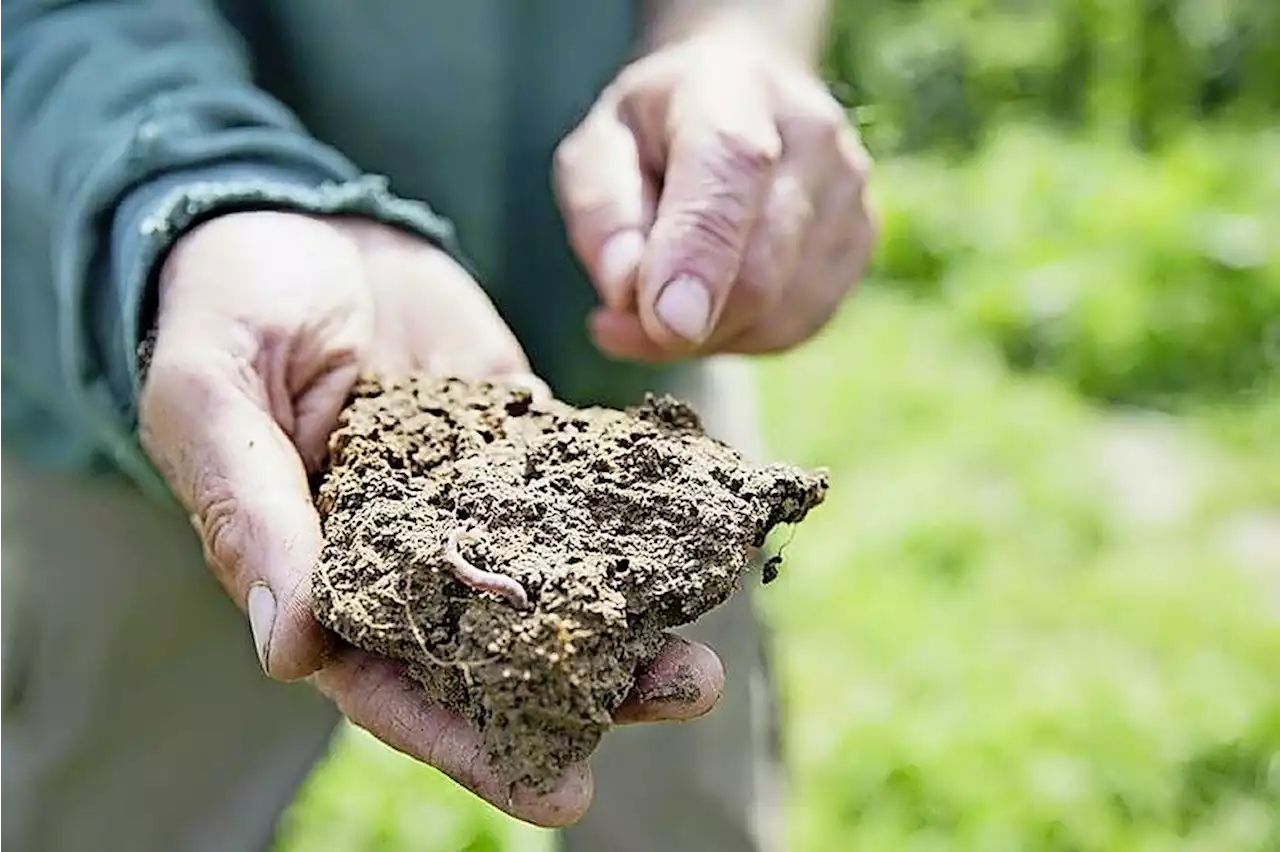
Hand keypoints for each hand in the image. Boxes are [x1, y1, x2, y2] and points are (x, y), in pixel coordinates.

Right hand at [136, 212, 723, 826]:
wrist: (300, 221)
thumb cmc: (230, 306)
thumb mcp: (215, 398)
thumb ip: (251, 515)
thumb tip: (289, 654)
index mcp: (325, 571)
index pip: (397, 687)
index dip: (472, 744)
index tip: (565, 789)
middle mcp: (411, 554)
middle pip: (502, 648)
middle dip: (593, 688)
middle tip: (688, 692)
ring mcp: (476, 499)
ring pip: (559, 578)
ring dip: (633, 614)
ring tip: (709, 639)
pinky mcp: (522, 440)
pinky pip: (586, 484)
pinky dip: (639, 509)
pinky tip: (703, 527)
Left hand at [554, 18, 874, 359]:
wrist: (745, 93)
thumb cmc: (656, 130)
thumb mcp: (598, 147)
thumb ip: (604, 214)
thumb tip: (629, 293)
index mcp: (731, 92)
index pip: (728, 171)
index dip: (698, 254)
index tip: (666, 324)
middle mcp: (812, 136)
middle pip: (759, 270)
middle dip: (681, 324)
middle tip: (614, 325)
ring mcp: (850, 191)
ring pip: (775, 316)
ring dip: (704, 334)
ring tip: (659, 299)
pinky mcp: (862, 241)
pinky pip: (792, 327)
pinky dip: (737, 336)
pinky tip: (707, 304)